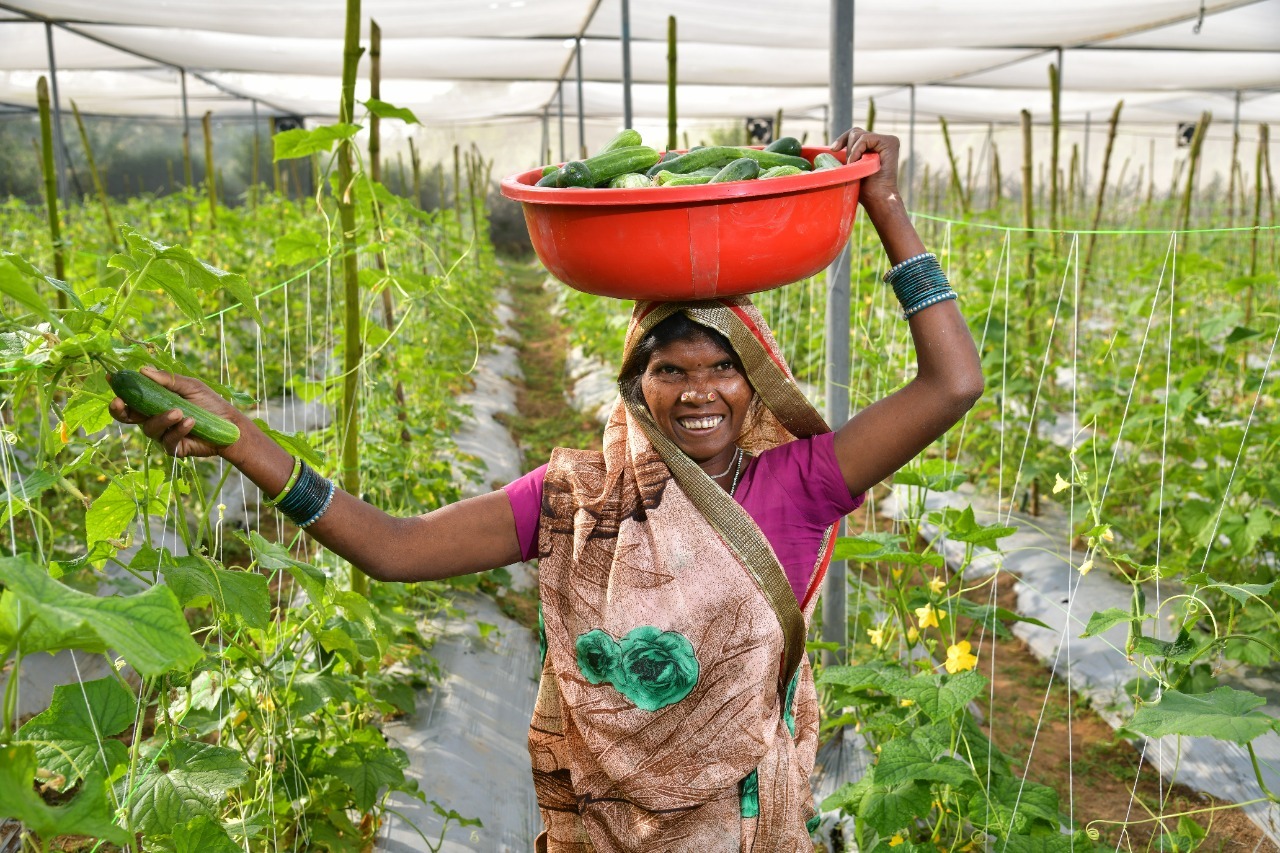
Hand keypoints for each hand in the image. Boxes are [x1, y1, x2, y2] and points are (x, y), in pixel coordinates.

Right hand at [108, 367, 243, 459]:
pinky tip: (191, 422)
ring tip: (179, 412)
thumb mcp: (190, 386)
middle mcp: (154, 419)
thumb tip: (143, 370)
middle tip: (119, 402)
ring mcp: (162, 435)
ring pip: (149, 429)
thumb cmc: (209, 403)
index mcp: (154, 402)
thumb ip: (167, 380)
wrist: (230, 425)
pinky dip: (178, 430)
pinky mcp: (173, 448)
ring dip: (162, 419)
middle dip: (121, 410)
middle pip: (128, 417)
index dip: (119, 390)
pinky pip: (167, 441)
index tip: (110, 379)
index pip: (131, 397)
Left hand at [830, 128, 900, 207]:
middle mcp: (881, 141)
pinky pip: (865, 138)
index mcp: (873, 146)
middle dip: (846, 147)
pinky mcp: (890, 142)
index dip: (842, 139)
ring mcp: (887, 140)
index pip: (854, 134)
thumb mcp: (851, 168)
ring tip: (855, 166)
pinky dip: (856, 151)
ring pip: (858, 134)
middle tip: (849, 165)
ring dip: (851, 152)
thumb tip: (831, 148)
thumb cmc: (863, 189)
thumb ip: (848, 155)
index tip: (833, 149)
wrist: (876, 198)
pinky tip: (856, 163)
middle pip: (855, 132)